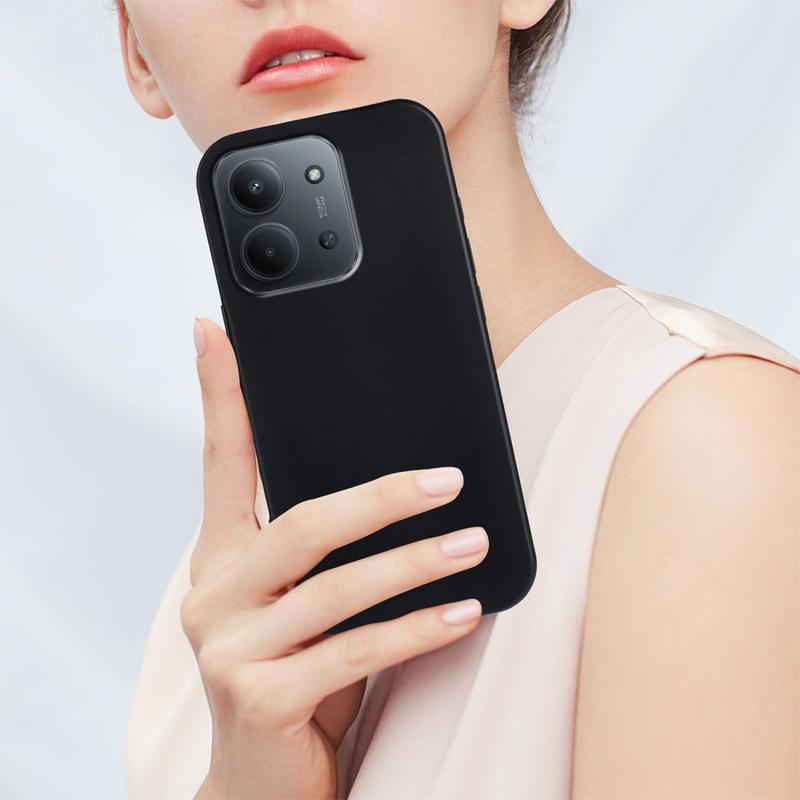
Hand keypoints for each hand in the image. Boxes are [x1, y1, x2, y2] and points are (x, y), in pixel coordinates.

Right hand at [185, 318, 488, 799]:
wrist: (260, 780)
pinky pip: (356, 650)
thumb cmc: (293, 674)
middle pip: (304, 523)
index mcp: (220, 558)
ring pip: (338, 587)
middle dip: (383, 496)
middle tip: (447, 479)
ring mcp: (229, 649)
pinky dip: (416, 627)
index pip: (221, 461)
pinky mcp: (259, 699)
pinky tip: (462, 611)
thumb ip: (321, 553)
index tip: (216, 330)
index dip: (219, 394)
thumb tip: (395, 486)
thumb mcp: (300, 604)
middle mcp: (214, 594)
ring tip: (472, 543)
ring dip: (415, 561)